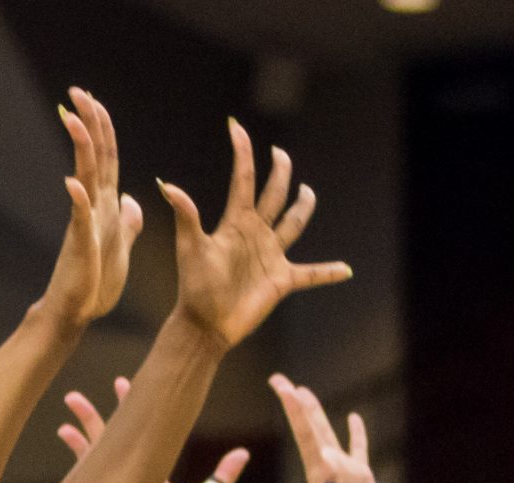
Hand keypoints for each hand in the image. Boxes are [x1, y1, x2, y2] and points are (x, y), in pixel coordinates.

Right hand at [36, 88, 142, 330]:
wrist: (76, 312)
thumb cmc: (96, 283)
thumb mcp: (122, 247)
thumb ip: (127, 223)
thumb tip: (132, 200)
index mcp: (107, 206)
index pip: (107, 158)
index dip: (103, 129)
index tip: (94, 100)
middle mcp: (94, 207)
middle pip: (94, 157)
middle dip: (88, 124)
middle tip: (77, 91)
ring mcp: (85, 223)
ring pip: (85, 178)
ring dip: (81, 149)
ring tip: (73, 119)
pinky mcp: (80, 244)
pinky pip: (80, 219)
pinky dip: (77, 201)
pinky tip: (73, 182)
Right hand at [58, 376, 248, 482]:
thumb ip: (224, 474)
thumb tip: (243, 452)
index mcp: (155, 472)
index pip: (144, 434)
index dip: (139, 410)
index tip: (129, 385)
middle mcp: (135, 474)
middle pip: (117, 435)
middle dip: (107, 410)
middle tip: (95, 386)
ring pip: (98, 447)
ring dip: (85, 423)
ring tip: (72, 399)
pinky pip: (89, 470)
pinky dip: (78, 452)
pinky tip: (64, 434)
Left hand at [160, 119, 349, 349]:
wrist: (205, 324)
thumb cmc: (195, 287)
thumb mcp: (190, 248)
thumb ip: (186, 216)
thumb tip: (168, 186)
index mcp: (236, 222)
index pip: (243, 180)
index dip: (242, 153)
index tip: (236, 126)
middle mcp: (255, 234)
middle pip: (273, 195)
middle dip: (279, 173)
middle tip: (281, 154)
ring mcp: (270, 256)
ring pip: (292, 224)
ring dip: (302, 208)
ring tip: (308, 193)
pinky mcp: (281, 280)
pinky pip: (310, 274)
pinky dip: (327, 273)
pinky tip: (345, 270)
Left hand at [269, 373, 373, 482]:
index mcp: (319, 469)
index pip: (304, 432)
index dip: (294, 409)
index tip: (283, 387)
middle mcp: (326, 464)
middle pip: (308, 427)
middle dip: (294, 404)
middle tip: (279, 380)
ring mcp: (342, 469)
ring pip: (327, 432)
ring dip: (316, 413)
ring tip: (304, 392)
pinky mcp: (358, 476)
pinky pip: (357, 449)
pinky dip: (356, 434)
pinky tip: (353, 417)